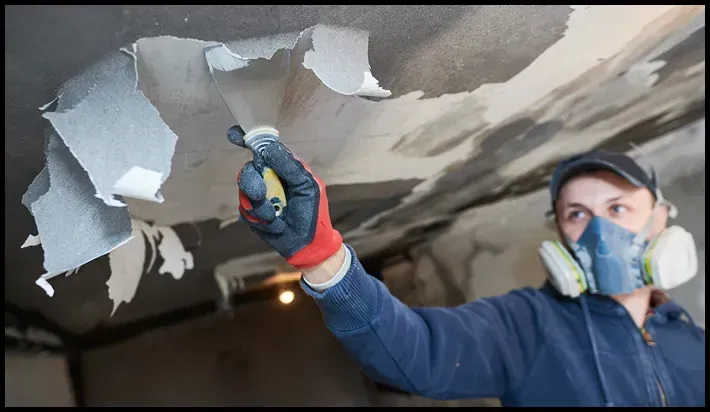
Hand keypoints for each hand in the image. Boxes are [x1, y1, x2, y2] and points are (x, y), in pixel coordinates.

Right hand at [232, 126, 342, 268]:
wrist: (308, 244)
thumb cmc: (313, 212)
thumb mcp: (307, 186)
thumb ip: (289, 166)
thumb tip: (269, 148)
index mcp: (284, 168)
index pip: (264, 149)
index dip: (249, 140)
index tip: (234, 135)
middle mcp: (269, 179)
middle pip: (248, 170)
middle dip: (251, 184)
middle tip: (260, 195)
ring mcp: (259, 196)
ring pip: (244, 192)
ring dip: (260, 207)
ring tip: (276, 216)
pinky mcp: (252, 214)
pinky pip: (245, 211)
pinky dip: (260, 219)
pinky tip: (274, 224)